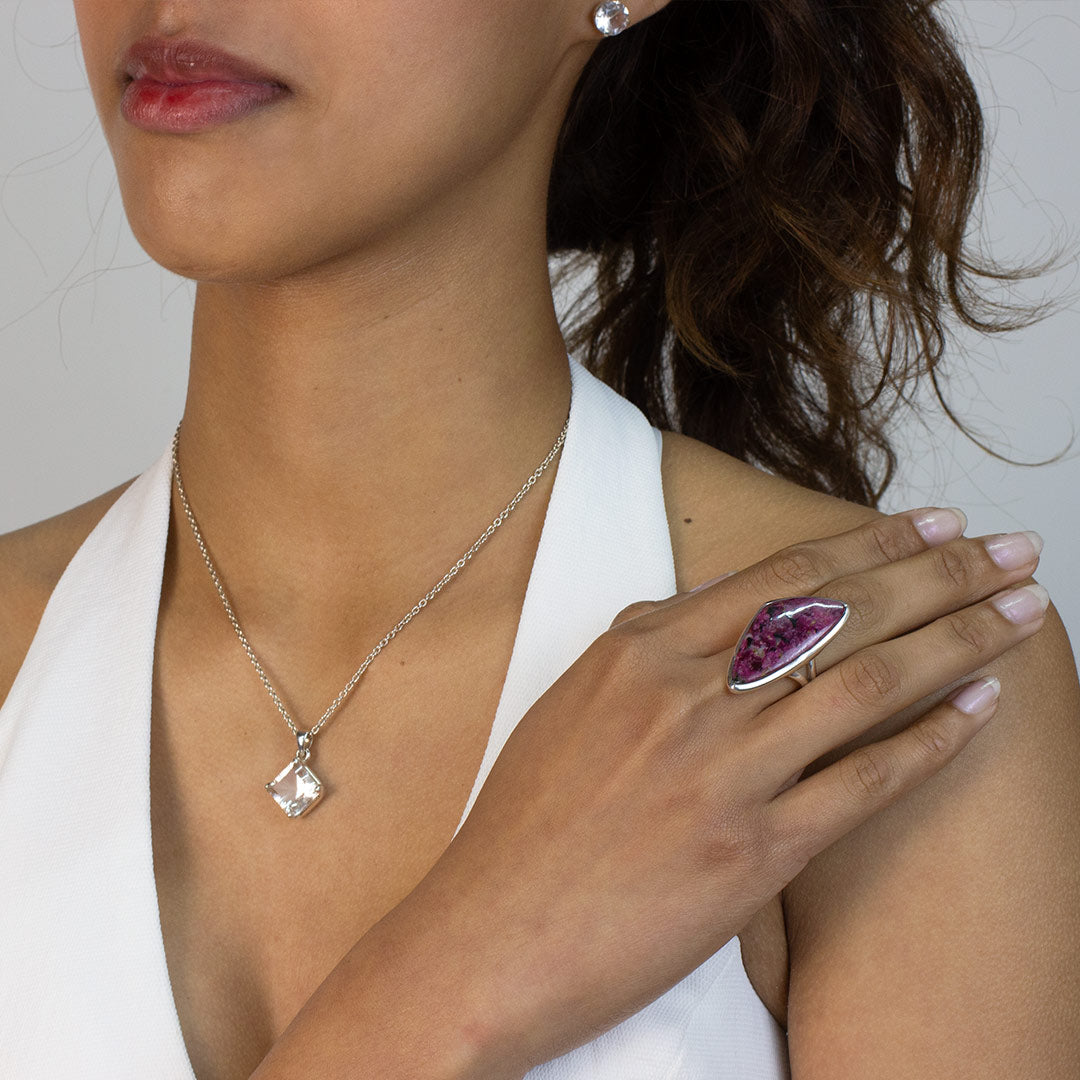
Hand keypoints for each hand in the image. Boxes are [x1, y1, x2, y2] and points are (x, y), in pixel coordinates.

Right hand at [373, 509, 1047, 1076]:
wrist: (491, 932)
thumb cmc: (524, 819)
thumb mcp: (573, 699)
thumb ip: (646, 642)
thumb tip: (718, 600)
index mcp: (641, 648)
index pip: (783, 576)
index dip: (871, 542)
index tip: (932, 523)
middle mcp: (689, 694)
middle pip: (843, 614)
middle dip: (941, 573)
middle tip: (1010, 552)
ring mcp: (725, 771)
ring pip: (869, 683)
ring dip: (960, 640)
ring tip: (1021, 613)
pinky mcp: (754, 851)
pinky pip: (865, 781)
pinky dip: (932, 741)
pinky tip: (980, 710)